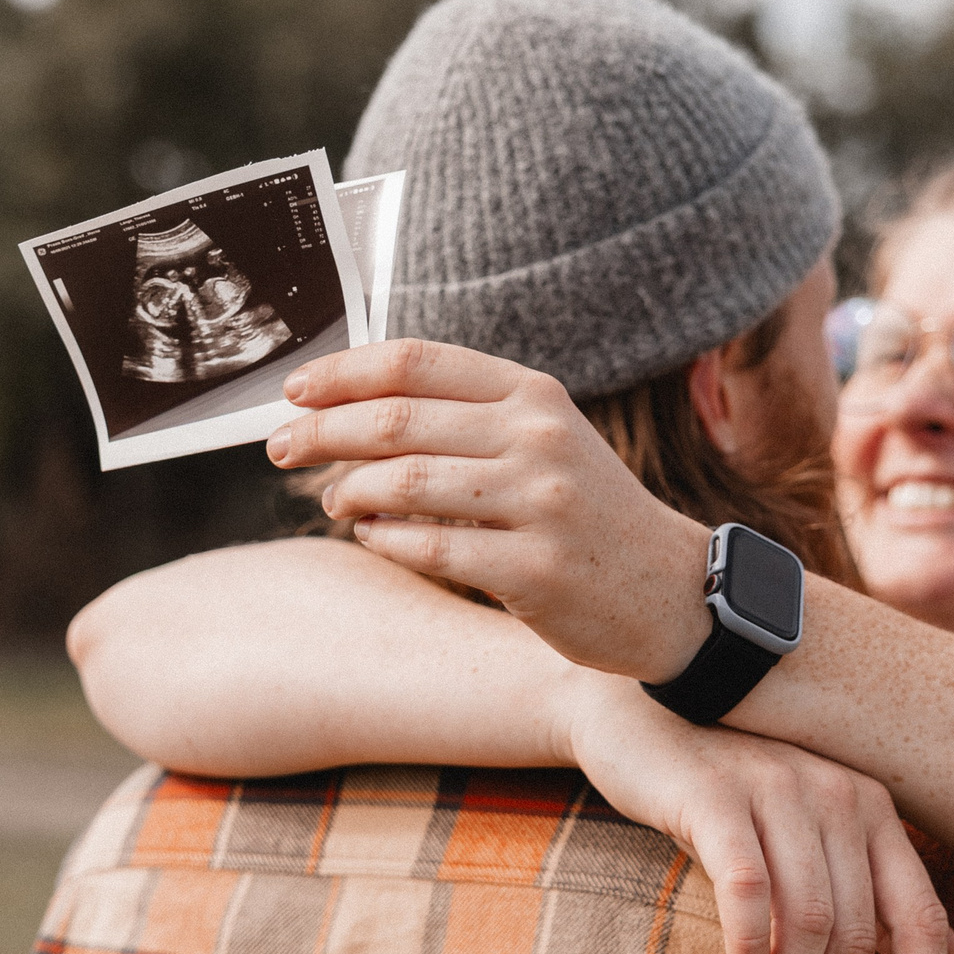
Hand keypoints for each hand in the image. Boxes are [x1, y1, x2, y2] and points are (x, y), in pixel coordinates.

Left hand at [269, 340, 711, 682]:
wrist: (672, 592)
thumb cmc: (586, 513)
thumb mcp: (543, 440)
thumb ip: (466, 414)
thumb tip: (351, 401)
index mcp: (534, 395)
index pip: (417, 362)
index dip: (343, 373)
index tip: (295, 392)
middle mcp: (539, 439)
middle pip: (396, 420)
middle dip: (322, 432)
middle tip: (282, 449)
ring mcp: (541, 505)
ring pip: (404, 483)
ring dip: (349, 491)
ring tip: (334, 500)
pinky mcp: (535, 572)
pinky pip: (428, 549)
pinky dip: (384, 541)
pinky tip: (371, 537)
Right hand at [562, 673, 953, 953]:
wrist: (639, 719)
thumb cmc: (726, 793)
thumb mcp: (807, 839)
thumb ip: (872, 893)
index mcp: (873, 811)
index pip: (918, 916)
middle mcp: (838, 794)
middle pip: (854, 935)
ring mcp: (780, 787)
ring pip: (806, 922)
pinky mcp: (716, 793)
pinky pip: (748, 888)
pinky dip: (750, 947)